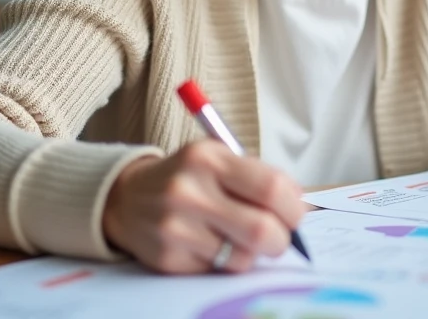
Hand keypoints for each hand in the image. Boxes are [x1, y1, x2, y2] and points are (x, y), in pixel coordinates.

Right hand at [102, 140, 306, 273]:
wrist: (127, 198)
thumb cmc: (188, 177)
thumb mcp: (217, 159)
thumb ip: (257, 178)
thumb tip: (301, 210)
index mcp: (208, 157)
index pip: (271, 188)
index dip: (294, 208)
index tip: (295, 215)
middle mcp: (189, 191)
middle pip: (262, 230)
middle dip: (280, 240)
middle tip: (277, 237)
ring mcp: (176, 227)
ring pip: (243, 257)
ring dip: (250, 253)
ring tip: (236, 237)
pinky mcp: (168, 258)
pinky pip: (217, 270)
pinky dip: (223, 261)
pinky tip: (208, 244)